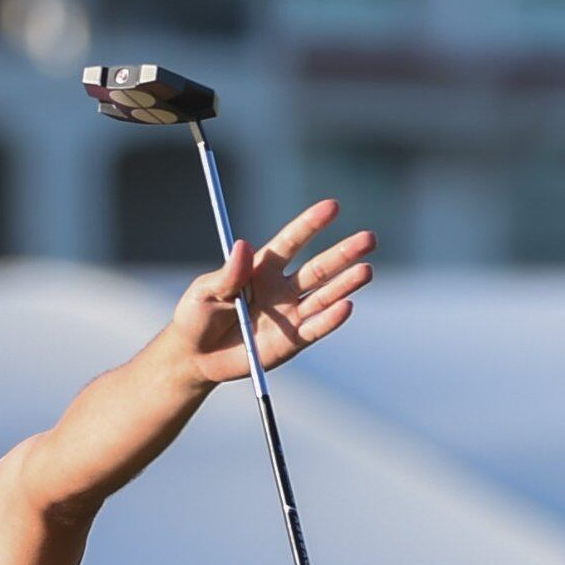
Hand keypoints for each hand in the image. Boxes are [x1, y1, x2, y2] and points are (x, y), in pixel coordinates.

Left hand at [160, 201, 374, 384]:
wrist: (195, 358)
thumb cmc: (196, 317)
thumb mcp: (204, 292)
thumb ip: (227, 274)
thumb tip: (243, 245)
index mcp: (261, 269)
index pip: (292, 241)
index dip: (312, 224)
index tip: (333, 206)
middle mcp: (281, 288)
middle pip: (319, 268)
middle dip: (343, 253)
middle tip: (370, 238)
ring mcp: (290, 314)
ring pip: (324, 296)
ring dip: (346, 284)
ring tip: (366, 271)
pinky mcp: (292, 342)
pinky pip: (315, 328)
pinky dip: (331, 319)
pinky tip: (346, 306)